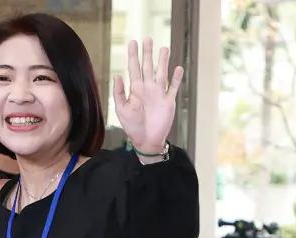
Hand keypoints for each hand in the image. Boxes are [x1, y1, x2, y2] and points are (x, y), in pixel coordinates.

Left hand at [113, 38, 183, 153]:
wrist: (146, 141)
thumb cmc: (132, 127)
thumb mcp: (121, 110)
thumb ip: (119, 93)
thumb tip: (117, 75)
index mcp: (135, 89)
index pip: (133, 68)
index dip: (133, 55)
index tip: (133, 42)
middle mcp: (147, 89)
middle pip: (148, 66)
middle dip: (148, 53)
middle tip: (148, 39)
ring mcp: (159, 94)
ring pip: (161, 73)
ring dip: (163, 61)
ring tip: (164, 48)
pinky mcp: (168, 101)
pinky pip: (173, 87)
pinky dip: (176, 78)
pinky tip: (178, 68)